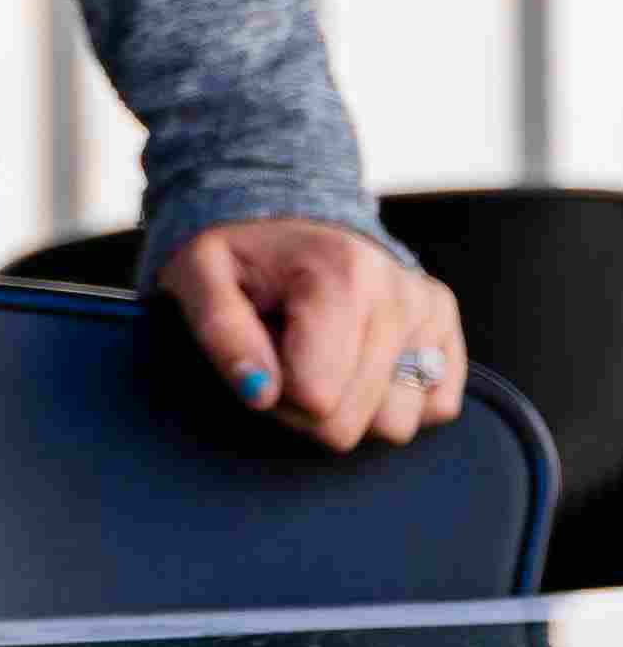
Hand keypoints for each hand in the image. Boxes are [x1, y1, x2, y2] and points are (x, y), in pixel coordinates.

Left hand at [160, 217, 467, 452]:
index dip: (273, 393)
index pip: (315, 400)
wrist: (289, 221)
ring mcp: (428, 312)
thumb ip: (222, 333)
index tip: (260, 354)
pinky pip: (434, 409)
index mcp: (342, 275)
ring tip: (322, 355)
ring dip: (351, 405)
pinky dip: (392, 398)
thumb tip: (259, 392)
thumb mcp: (201, 276)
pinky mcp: (445, 330)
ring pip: (394, 425)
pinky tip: (358, 360)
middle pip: (351, 424)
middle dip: (306, 406)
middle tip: (285, 356)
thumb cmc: (242, 255)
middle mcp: (398, 293)